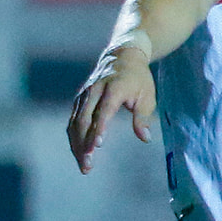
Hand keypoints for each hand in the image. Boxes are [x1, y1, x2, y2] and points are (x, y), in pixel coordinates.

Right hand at [67, 42, 156, 173]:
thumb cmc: (138, 78)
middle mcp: (95, 90)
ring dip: (77, 145)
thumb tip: (145, 138)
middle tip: (87, 165)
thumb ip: (143, 117)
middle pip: (85, 120)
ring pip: (75, 122)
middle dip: (84, 144)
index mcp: (113, 88)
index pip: (103, 112)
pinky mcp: (80, 99)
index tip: (96, 147)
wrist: (122, 55)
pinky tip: (79, 152)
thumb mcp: (147, 95)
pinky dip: (75, 137)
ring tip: (84, 165)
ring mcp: (85, 94)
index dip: (98, 129)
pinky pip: (73, 120)